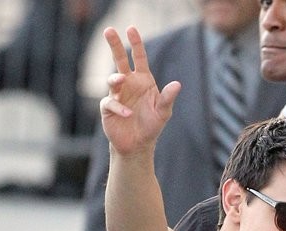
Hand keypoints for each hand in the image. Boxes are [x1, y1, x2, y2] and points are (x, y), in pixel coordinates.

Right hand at [100, 26, 180, 155]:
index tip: (131, 29)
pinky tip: (127, 114)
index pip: (138, 58)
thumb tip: (177, 84)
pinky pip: (110, 102)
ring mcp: (117, 95)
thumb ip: (168, 98)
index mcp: (142, 80)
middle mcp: (128, 84)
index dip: (136, 43)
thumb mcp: (163, 112)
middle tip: (109, 30)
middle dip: (115, 45)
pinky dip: (118, 107)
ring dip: (115, 78)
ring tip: (121, 81)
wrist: (138, 145)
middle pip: (119, 60)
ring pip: (112, 79)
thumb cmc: (151, 126)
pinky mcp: (108, 108)